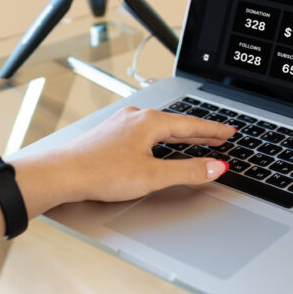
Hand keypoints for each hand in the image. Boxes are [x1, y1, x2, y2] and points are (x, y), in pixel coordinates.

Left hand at [17, 106, 235, 208]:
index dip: (214, 131)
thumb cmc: (101, 173)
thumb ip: (187, 172)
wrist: (62, 174)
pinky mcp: (110, 135)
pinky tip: (159, 145)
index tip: (230, 132)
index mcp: (150, 122)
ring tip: (196, 140)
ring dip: (180, 135)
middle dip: (200, 132)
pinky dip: (161, 139)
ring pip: (160, 128)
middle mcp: (136, 117)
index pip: (192, 125)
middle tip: (220, 136)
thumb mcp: (152, 176)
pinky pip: (145, 133)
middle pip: (177, 124)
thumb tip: (215, 167)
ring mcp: (121, 124)